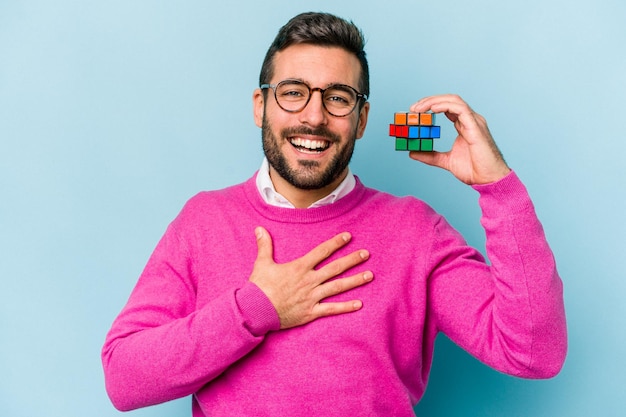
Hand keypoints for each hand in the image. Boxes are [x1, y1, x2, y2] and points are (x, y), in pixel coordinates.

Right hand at [249, 227, 372, 328]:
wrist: (256, 310)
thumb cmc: (259, 287)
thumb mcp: (262, 263)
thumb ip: (264, 245)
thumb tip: (259, 229)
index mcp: (299, 267)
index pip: (322, 252)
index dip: (336, 243)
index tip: (348, 236)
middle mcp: (309, 281)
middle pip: (335, 268)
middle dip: (352, 260)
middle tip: (366, 254)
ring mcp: (311, 297)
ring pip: (338, 287)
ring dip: (355, 281)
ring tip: (369, 275)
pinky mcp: (311, 312)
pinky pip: (331, 309)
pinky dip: (345, 307)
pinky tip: (359, 304)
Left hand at [408, 94, 510, 184]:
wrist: (488, 179)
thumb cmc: (474, 170)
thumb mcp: (446, 161)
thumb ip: (430, 156)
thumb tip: (412, 152)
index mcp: (464, 125)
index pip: (447, 107)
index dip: (430, 105)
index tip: (414, 111)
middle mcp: (470, 120)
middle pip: (449, 100)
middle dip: (430, 100)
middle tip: (413, 108)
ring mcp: (474, 121)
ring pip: (454, 101)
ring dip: (435, 101)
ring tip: (419, 108)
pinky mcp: (476, 127)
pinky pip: (461, 109)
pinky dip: (446, 106)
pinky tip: (433, 109)